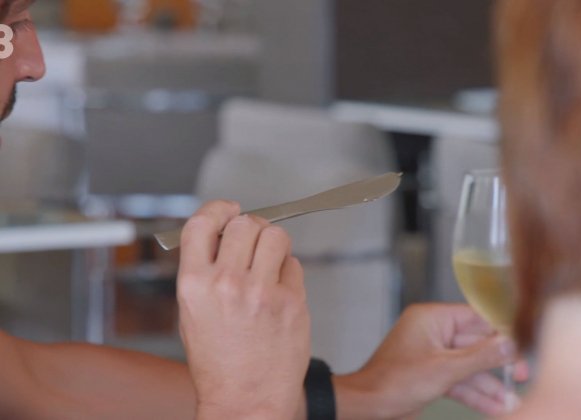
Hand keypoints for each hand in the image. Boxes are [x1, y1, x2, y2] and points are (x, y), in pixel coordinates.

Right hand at [177, 200, 310, 419]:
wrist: (245, 401)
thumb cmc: (218, 362)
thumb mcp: (193, 313)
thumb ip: (205, 270)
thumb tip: (225, 235)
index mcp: (194, 284)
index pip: (202, 223)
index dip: (217, 208)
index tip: (229, 208)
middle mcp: (226, 283)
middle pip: (245, 223)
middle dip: (251, 228)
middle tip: (254, 242)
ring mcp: (262, 292)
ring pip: (276, 236)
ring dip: (274, 244)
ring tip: (269, 264)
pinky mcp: (292, 302)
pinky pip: (295, 265)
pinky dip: (289, 272)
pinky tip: (280, 292)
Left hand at [333, 304, 527, 418]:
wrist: (367, 406)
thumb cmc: (395, 382)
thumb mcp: (445, 369)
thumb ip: (481, 357)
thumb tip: (511, 343)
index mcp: (431, 318)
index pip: (475, 318)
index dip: (501, 332)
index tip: (524, 345)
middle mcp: (432, 332)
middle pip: (475, 344)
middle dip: (498, 365)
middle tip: (523, 377)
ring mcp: (432, 354)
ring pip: (469, 367)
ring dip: (489, 385)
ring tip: (512, 402)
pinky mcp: (431, 374)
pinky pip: (458, 380)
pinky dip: (474, 394)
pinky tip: (495, 408)